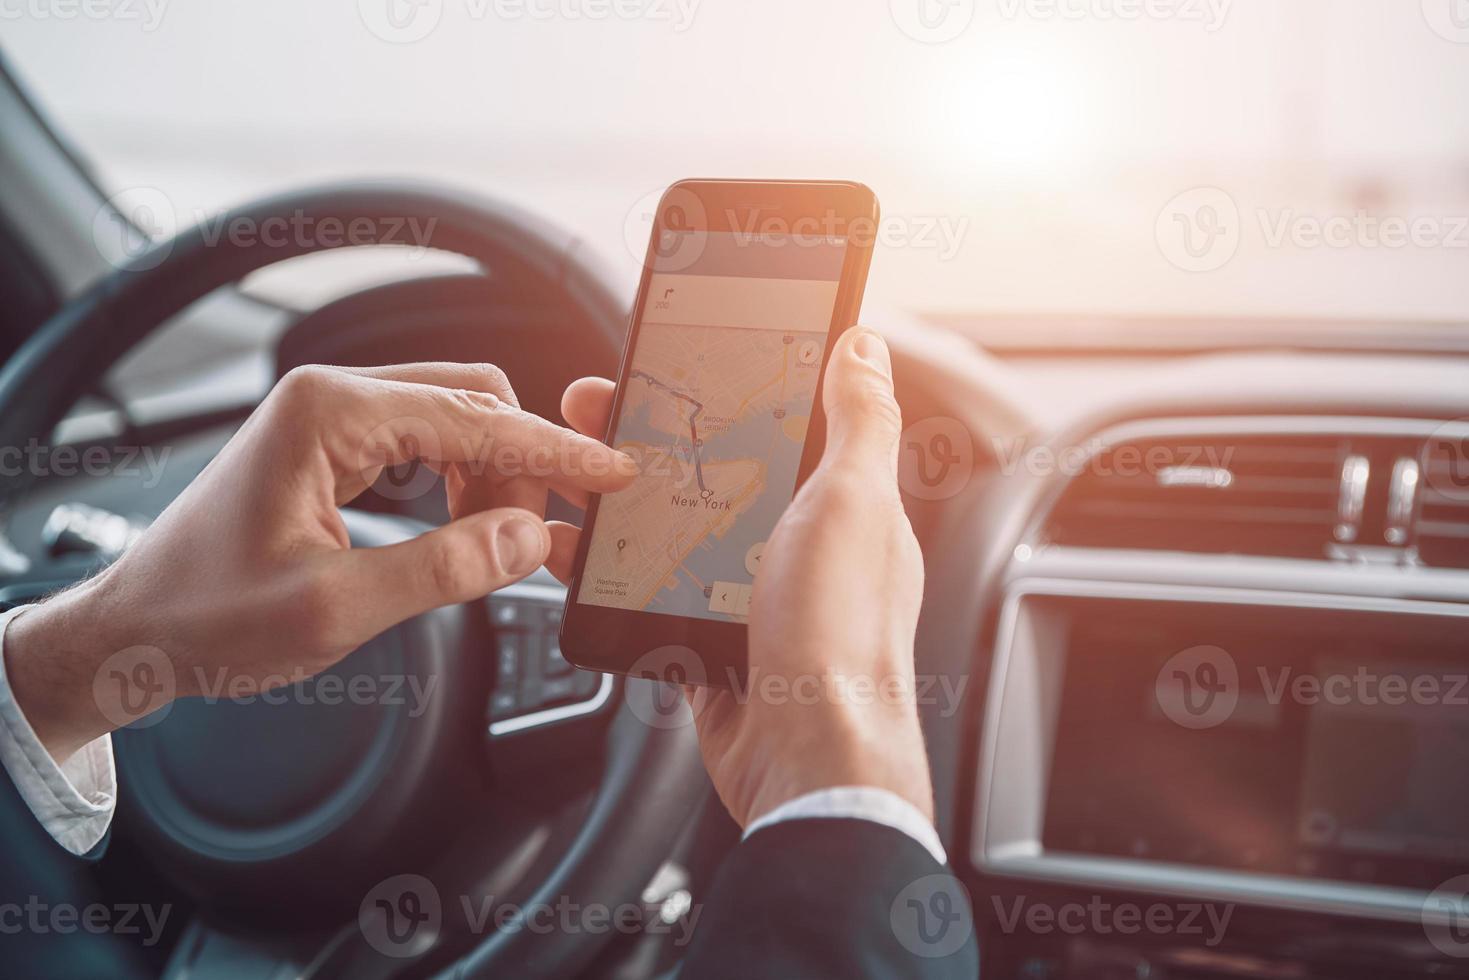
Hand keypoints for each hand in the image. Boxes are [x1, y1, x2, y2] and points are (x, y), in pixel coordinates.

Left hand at [5, 363, 633, 760]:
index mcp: (329, 413)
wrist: (135, 633)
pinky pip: (425, 445)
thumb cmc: (208, 618)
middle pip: (473, 402)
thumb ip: (444, 568)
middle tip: (545, 537)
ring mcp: (331, 418)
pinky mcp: (332, 447)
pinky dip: (461, 484)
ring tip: (498, 547)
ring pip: (455, 422)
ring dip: (493, 478)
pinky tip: (466, 532)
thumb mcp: (335, 608)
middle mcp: (331, 397)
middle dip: (523, 465)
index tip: (612, 470)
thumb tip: (530, 537)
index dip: (554, 451)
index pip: (475, 417)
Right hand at [546, 328, 932, 827]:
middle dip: (644, 434)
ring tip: (562, 470)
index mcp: (837, 505)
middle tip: (587, 407)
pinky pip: (648, 596)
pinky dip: (607, 573)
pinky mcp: (708, 646)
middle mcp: (794, 547)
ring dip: (615, 498)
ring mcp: (747, 599)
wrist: (806, 757)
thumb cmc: (841, 631)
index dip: (717, 387)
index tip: (664, 360)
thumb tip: (864, 346)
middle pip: (708, 471)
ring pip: (669, 531)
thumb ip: (859, 422)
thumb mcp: (852, 501)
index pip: (772, 423)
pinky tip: (571, 550)